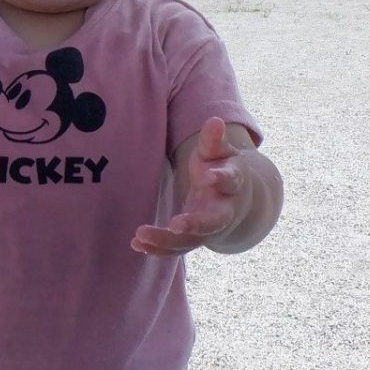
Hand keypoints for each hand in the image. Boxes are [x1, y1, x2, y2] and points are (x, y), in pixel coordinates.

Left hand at [132, 117, 253, 256]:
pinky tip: (136, 244)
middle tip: (175, 225)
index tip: (208, 176)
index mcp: (233, 184)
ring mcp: (208, 229)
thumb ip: (214, 140)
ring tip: (140, 236)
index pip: (230, 181)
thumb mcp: (220, 152)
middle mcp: (223, 211)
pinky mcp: (193, 239)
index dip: (221, 178)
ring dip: (166, 241)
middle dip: (195, 225)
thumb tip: (215, 121)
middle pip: (212, 222)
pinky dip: (157, 249)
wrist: (233, 199)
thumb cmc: (221, 168)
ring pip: (190, 241)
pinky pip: (176, 249)